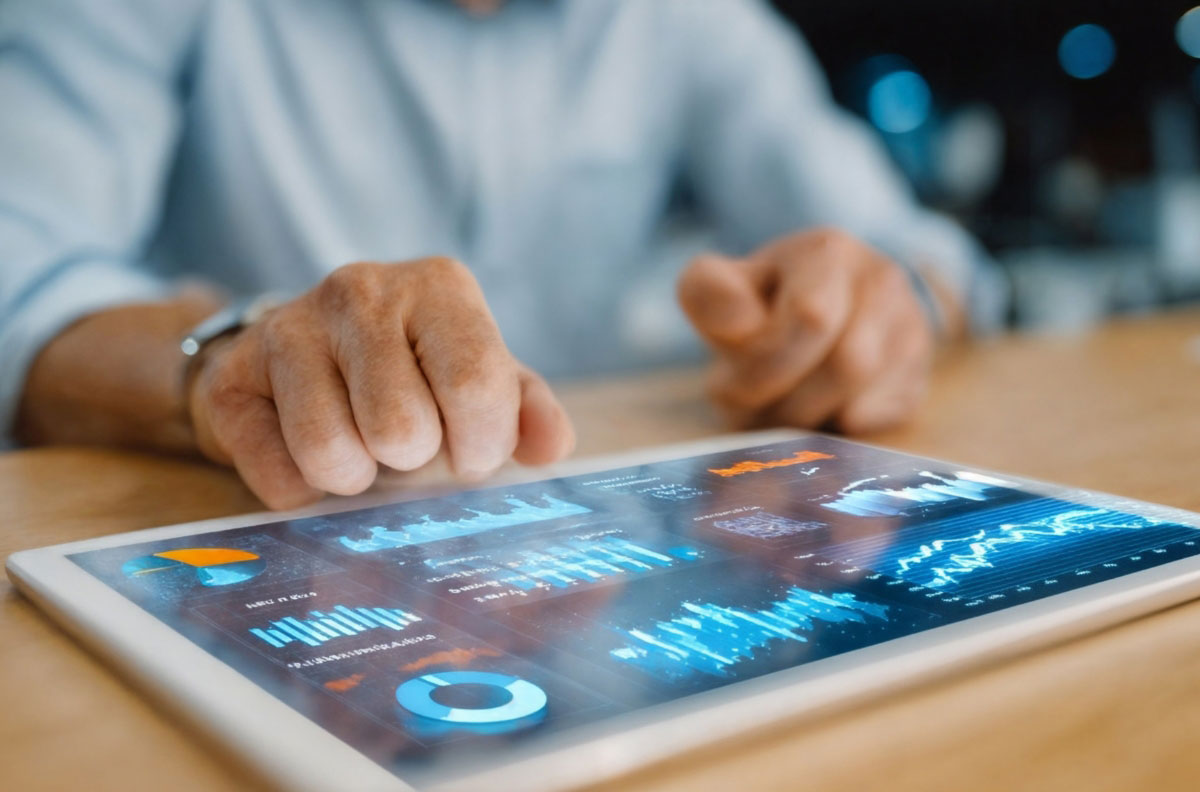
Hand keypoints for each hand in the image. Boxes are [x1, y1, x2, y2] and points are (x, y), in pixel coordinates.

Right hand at [188, 258, 574, 508]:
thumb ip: (526, 410)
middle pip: (403, 428)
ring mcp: (287, 327)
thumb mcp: (480, 378)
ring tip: (362, 447)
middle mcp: (359, 290)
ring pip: (333, 453)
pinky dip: (304, 490)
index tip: (471, 451)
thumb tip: (553, 447)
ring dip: (358, 476)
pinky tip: (309, 454)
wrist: (304, 358)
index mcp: (438, 287)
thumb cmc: (413, 372)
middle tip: (408, 446)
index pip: (475, 385)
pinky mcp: (233, 378)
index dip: (479, 445)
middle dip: (414, 461)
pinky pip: (279, 476)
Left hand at [677, 229, 937, 433]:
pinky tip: (819, 414)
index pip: (813, 317)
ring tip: (780, 412)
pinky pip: (887, 419)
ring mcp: (910, 326)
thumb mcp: (722, 292)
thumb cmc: (758, 308)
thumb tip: (743, 328)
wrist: (811, 317)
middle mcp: (881, 278)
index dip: (765, 365)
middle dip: (787, 402)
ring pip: (867, 397)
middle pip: (848, 363)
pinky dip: (841, 430)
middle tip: (753, 412)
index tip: (729, 380)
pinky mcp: (918, 376)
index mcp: (827, 251)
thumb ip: (711, 296)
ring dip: (809, 420)